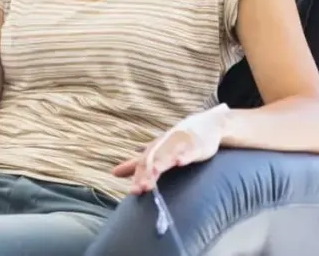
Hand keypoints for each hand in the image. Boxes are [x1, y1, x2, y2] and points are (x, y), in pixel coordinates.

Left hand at [112, 104, 228, 193]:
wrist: (205, 125)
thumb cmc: (176, 142)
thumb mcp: (155, 152)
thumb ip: (136, 164)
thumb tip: (113, 173)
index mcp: (154, 149)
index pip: (143, 164)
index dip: (138, 177)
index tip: (133, 192)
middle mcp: (164, 146)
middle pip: (153, 161)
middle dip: (147, 174)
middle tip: (140, 189)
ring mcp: (180, 145)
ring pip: (168, 156)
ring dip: (161, 165)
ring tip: (153, 174)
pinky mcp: (196, 146)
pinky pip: (189, 152)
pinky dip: (184, 156)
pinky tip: (179, 162)